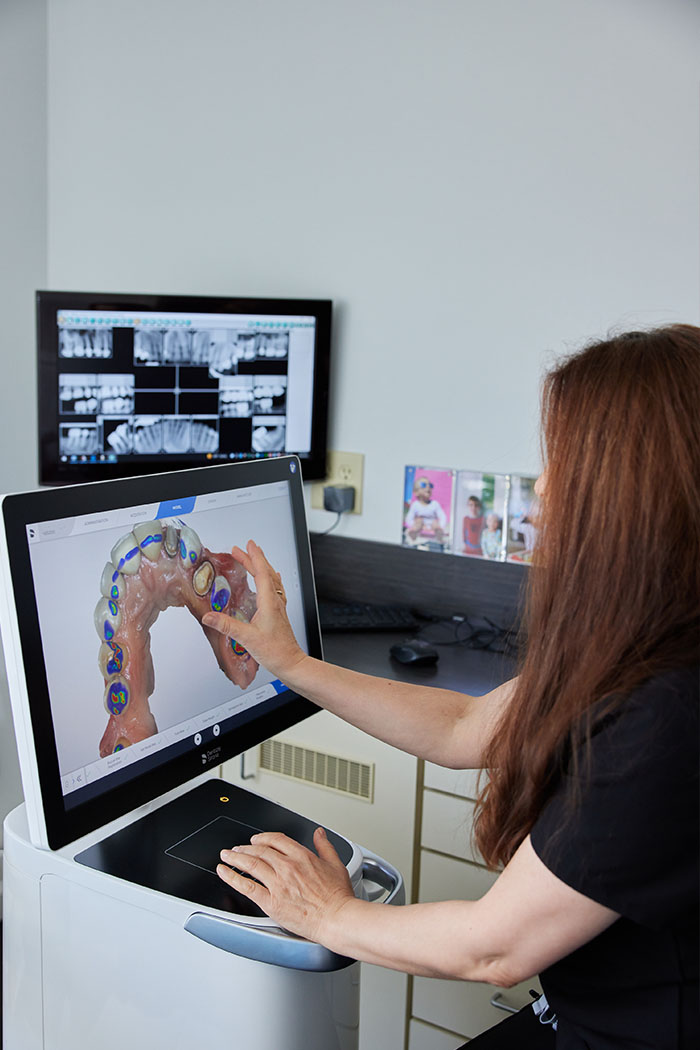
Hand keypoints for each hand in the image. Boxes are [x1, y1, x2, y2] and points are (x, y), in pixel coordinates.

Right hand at [202, 540, 306, 680]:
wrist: (291, 663)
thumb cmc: (275, 652)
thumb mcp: (247, 638)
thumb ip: (227, 626)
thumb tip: (209, 617)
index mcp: (269, 602)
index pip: (261, 573)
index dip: (253, 558)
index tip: (247, 546)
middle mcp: (275, 602)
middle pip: (266, 573)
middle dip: (254, 558)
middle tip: (243, 548)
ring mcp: (278, 607)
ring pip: (271, 579)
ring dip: (262, 566)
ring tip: (254, 558)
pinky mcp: (278, 613)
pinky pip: (275, 589)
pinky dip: (270, 579)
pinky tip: (271, 580)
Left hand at [217, 827, 355, 943]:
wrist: (336, 918)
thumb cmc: (338, 897)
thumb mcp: (336, 864)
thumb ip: (325, 846)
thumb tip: (319, 834)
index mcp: (302, 856)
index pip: (276, 840)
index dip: (263, 838)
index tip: (257, 840)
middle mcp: (287, 866)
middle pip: (260, 850)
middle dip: (246, 847)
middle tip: (237, 848)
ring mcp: (278, 883)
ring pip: (250, 864)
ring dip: (235, 857)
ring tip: (227, 856)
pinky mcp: (271, 901)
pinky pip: (246, 886)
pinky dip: (232, 877)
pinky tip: (224, 872)